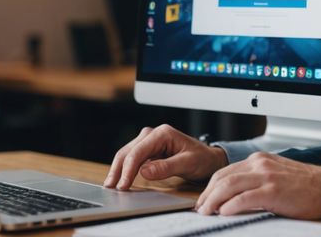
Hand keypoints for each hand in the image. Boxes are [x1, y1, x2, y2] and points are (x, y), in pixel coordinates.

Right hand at [104, 124, 228, 189]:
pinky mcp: (147, 149)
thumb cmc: (201, 159)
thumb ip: (167, 167)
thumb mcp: (188, 163)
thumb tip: (144, 171)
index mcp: (162, 133)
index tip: (123, 184)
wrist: (208, 159)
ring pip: (127, 154)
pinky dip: (124, 169)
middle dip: (118, 170)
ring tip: (111, 185)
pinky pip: (132, 158)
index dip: (128, 169)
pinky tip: (120, 179)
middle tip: (111, 187)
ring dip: (118, 169)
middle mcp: (152, 134)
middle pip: (128, 151)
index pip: (138, 151)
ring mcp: (148, 141)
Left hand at [195, 152, 320, 219]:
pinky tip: (224, 212)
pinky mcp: (273, 191)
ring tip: (206, 212)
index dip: (210, 187)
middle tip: (200, 209)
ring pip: (229, 185)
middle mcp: (260, 165)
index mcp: (259, 160)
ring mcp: (266, 177)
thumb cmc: (306, 185)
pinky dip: (231, 205)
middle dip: (207, 194)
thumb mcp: (276, 175)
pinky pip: (245, 197)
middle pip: (222, 177)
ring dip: (213, 200)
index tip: (204, 200)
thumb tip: (234, 197)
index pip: (225, 172)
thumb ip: (256, 181)